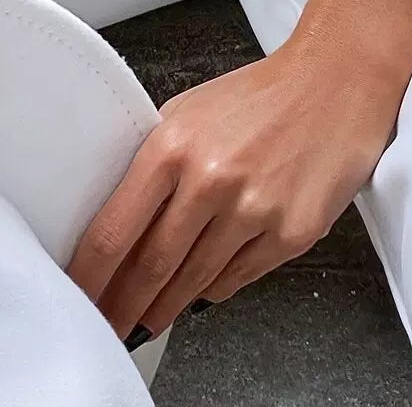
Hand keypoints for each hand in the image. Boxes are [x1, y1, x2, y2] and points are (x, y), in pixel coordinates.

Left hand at [66, 0, 411, 341]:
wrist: (333, 83)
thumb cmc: (258, 97)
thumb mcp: (187, 112)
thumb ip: (154, 163)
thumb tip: (121, 219)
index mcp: (173, 144)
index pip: (115, 230)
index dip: (91, 276)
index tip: (78, 297)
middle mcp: (211, 180)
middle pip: (151, 267)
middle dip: (124, 306)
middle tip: (109, 326)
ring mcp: (254, 210)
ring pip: (195, 281)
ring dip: (167, 307)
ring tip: (148, 320)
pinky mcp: (291, 233)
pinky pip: (238, 278)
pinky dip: (215, 288)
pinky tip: (200, 291)